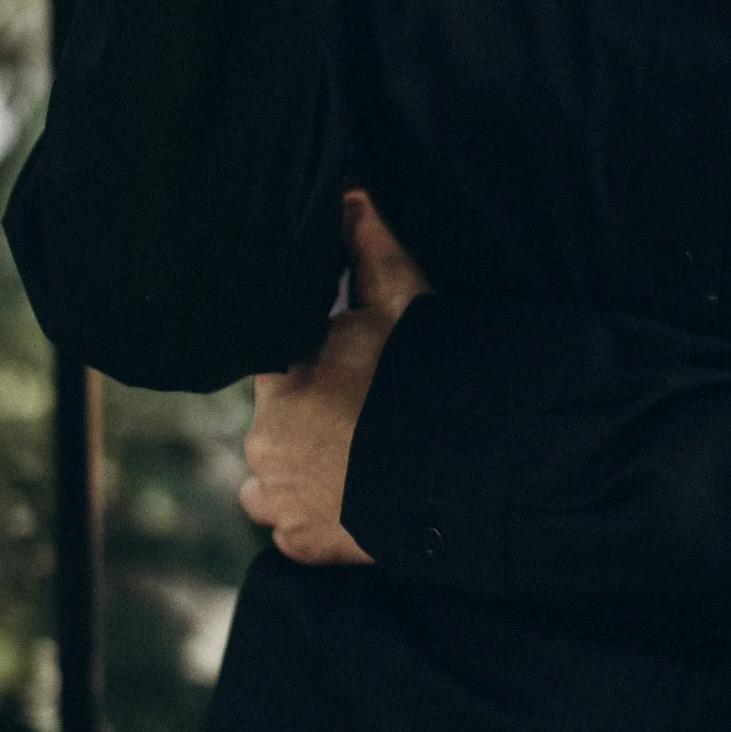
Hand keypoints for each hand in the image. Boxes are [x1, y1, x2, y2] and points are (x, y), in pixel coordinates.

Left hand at [239, 193, 431, 565]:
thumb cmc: (429, 375)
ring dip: (297, 475)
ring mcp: (283, 500)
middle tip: (363, 420)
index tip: (348, 373)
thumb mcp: (403, 295)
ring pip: (268, 484)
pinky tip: (352, 504)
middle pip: (274, 427)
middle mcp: (265, 443)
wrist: (465, 469)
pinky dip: (313, 522)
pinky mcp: (305, 546)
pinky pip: (291, 532)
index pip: (277, 364)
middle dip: (308, 422)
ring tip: (351, 466)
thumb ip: (369, 240)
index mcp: (279, 379)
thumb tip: (348, 185)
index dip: (314, 365)